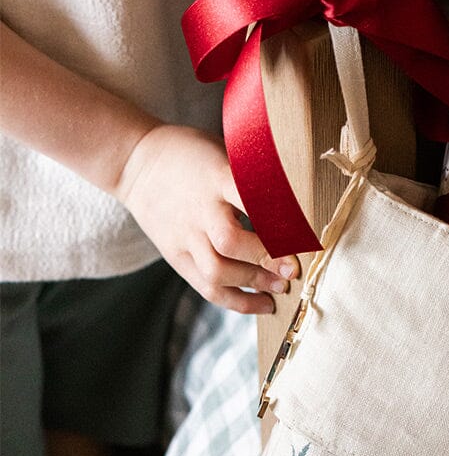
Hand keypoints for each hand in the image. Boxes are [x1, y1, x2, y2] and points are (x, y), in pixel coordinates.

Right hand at [115, 124, 299, 313]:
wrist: (136, 163)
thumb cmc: (192, 153)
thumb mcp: (223, 151)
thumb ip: (251, 175)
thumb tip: (297, 197)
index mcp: (216, 177)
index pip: (251, 199)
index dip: (279, 218)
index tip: (305, 232)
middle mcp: (200, 209)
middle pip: (231, 242)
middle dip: (267, 259)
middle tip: (293, 268)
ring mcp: (185, 236)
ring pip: (217, 271)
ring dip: (253, 283)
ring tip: (281, 287)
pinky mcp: (175, 255)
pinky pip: (205, 286)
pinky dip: (236, 300)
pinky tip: (261, 304)